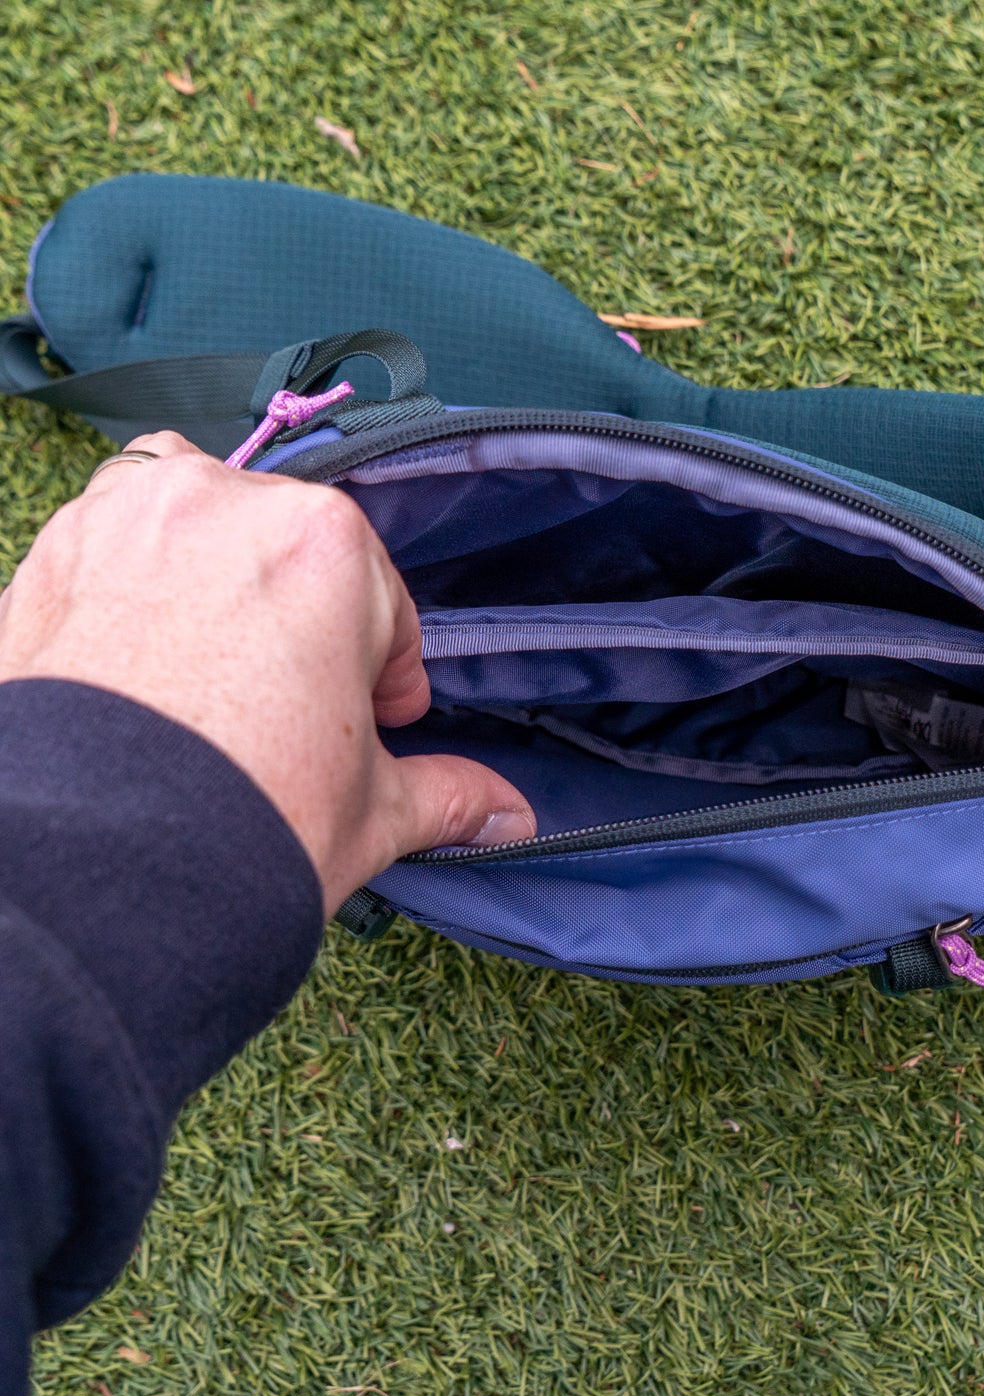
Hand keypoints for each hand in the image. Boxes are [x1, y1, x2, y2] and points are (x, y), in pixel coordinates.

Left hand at [0, 432, 534, 914]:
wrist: (97, 879)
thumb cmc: (242, 826)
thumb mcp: (374, 812)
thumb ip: (452, 793)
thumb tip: (512, 816)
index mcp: (325, 545)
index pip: (382, 601)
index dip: (384, 670)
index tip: (374, 719)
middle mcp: (222, 505)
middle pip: (292, 551)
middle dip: (302, 618)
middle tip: (294, 706)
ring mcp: (123, 522)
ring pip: (196, 518)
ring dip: (218, 574)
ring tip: (217, 666)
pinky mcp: (47, 558)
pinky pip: (110, 538)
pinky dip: (134, 580)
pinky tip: (143, 663)